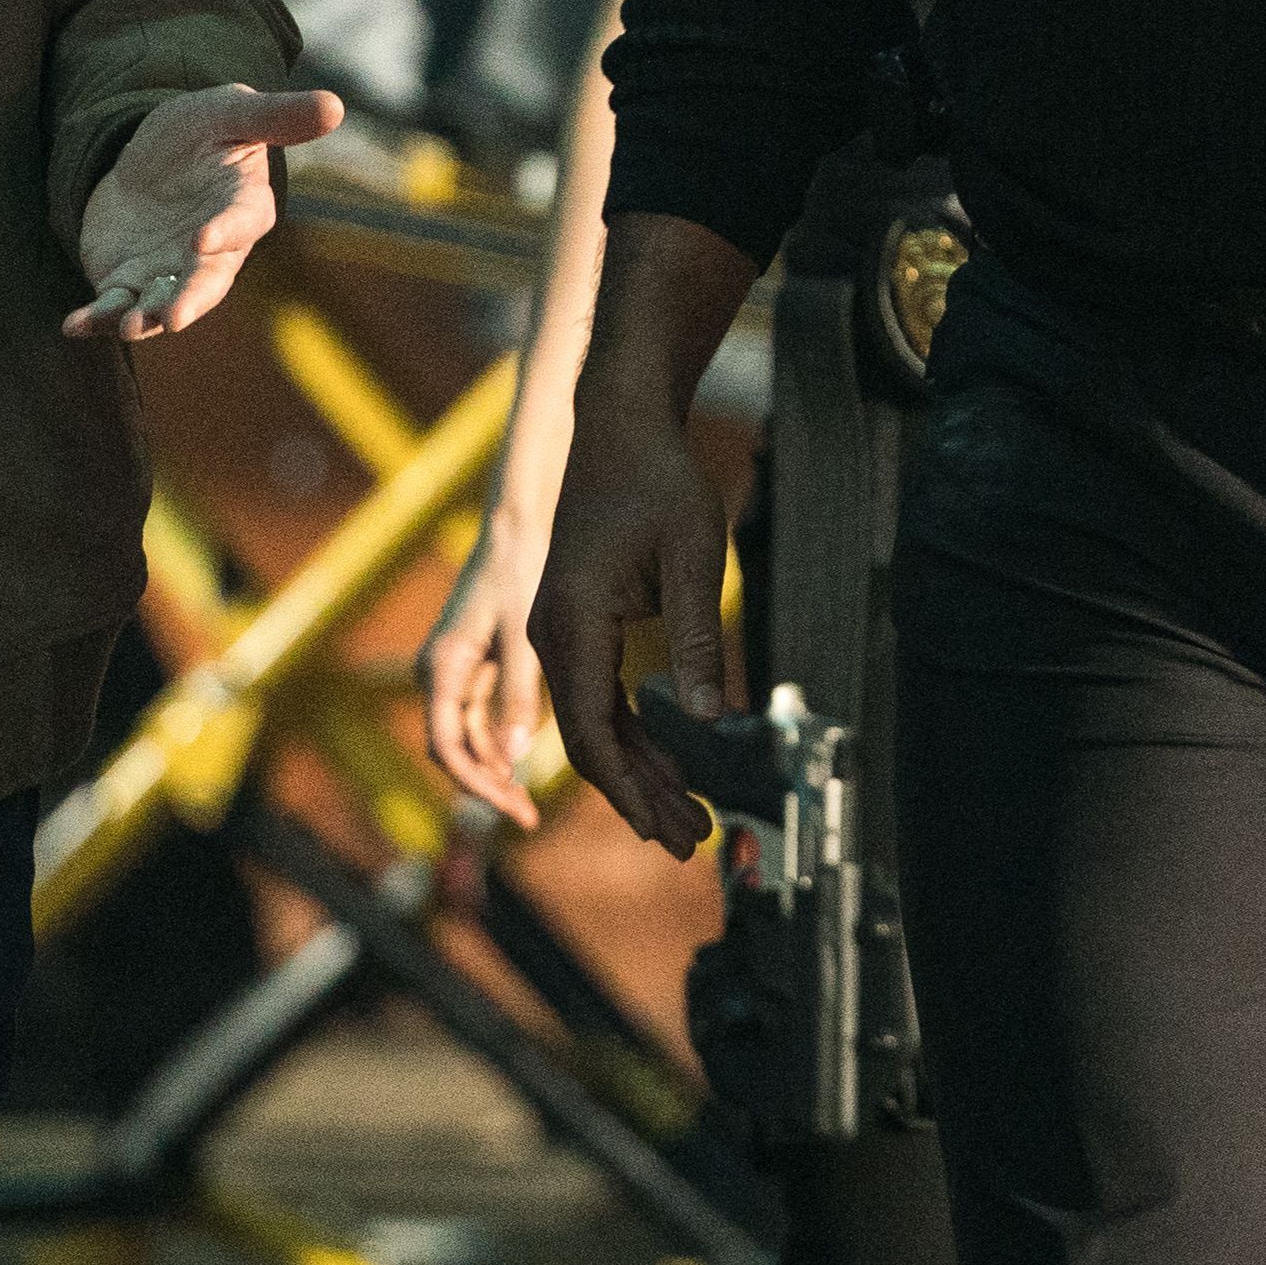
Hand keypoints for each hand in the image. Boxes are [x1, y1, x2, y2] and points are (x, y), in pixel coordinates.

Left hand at [65, 83, 346, 338]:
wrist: (151, 160)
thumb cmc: (202, 131)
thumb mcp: (228, 110)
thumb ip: (275, 114)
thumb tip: (336, 105)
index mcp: (242, 206)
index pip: (241, 222)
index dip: (225, 232)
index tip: (203, 239)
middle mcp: (211, 250)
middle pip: (205, 282)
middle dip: (188, 301)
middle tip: (173, 318)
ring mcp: (169, 272)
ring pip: (161, 304)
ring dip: (144, 318)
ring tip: (127, 326)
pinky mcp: (128, 281)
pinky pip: (113, 305)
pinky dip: (95, 319)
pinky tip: (73, 325)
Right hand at [417, 504, 555, 831]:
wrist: (518, 520)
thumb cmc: (520, 570)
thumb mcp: (524, 635)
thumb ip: (518, 698)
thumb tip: (513, 762)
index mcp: (442, 668)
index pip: (448, 749)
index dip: (479, 787)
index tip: (515, 811)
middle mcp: (438, 672)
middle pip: (454, 749)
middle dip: (487, 786)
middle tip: (527, 817)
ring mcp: (453, 667)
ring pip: (466, 736)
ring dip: (494, 768)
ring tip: (531, 799)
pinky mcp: (473, 660)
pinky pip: (480, 715)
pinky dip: (501, 740)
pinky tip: (531, 757)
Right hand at [532, 389, 737, 856]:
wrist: (622, 423)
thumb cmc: (658, 480)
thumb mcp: (694, 556)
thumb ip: (698, 638)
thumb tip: (713, 719)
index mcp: (570, 619)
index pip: (588, 728)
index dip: (625, 786)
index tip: (662, 826)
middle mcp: (552, 631)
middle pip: (589, 738)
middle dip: (638, 794)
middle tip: (690, 841)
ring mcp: (560, 629)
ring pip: (594, 722)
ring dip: (639, 770)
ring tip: (687, 815)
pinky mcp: (578, 623)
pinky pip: (599, 695)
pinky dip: (634, 734)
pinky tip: (669, 763)